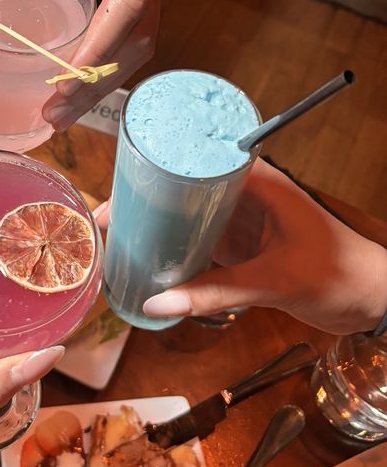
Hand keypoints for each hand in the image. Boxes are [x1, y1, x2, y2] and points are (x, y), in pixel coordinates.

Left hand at [0, 0, 173, 128]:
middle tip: (54, 112)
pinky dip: (112, 66)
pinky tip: (82, 85)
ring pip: (143, 45)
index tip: (66, 73)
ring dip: (105, 83)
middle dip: (97, 81)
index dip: (100, 44)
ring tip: (63, 111)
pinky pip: (141, 38)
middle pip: (137, 37)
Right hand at [141, 160, 386, 334]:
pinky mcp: (242, 248)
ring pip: (189, 218)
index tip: (119, 191)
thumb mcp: (273, 280)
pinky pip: (200, 246)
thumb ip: (215, 293)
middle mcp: (243, 195)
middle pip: (184, 190)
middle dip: (146, 203)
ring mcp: (242, 222)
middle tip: (107, 219)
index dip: (153, 174)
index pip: (194, 163)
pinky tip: (150, 264)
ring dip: (158, 228)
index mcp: (254, 181)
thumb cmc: (336, 274)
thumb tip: (156, 303)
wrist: (372, 300)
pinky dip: (177, 254)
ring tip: (119, 238)